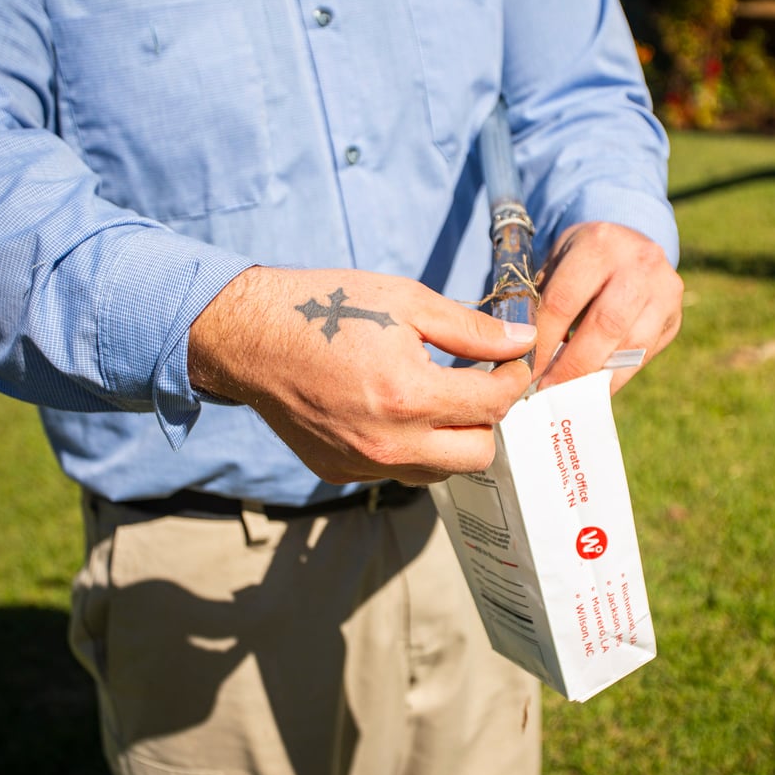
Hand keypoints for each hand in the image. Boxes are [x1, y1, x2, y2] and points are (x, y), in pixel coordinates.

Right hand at [188, 266, 535, 484]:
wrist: (251, 337)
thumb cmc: (330, 308)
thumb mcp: (407, 301)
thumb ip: (472, 330)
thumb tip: (524, 342)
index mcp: (409, 396)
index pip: (494, 403)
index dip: (513, 377)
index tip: (509, 360)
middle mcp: (389, 443)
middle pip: (479, 454)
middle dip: (487, 417)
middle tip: (476, 384)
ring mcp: (363, 465)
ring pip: (441, 471)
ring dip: (451, 440)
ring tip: (436, 399)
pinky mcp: (341, 473)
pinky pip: (397, 472)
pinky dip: (410, 448)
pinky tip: (392, 411)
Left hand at [533, 222, 682, 391]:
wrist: (630, 245)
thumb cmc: (581, 261)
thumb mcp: (557, 264)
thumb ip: (542, 302)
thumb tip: (523, 357)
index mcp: (599, 244)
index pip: (565, 300)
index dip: (544, 341)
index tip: (526, 370)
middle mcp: (639, 263)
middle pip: (604, 325)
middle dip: (572, 365)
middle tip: (548, 390)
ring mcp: (664, 290)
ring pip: (631, 346)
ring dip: (596, 376)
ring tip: (569, 394)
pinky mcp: (675, 317)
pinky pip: (644, 356)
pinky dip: (615, 377)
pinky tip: (593, 388)